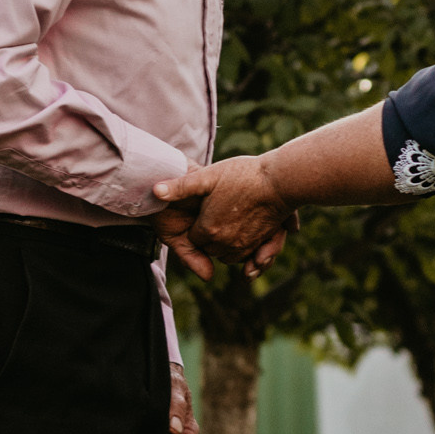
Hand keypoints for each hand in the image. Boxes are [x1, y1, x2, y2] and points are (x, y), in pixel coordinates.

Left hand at [152, 156, 296, 280]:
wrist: (279, 181)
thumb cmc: (243, 174)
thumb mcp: (208, 176)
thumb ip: (180, 186)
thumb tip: (155, 191)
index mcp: (208, 229)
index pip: (194, 238)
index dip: (197, 224)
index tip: (203, 209)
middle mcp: (225, 243)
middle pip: (209, 249)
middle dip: (209, 237)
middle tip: (216, 214)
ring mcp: (244, 246)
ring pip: (227, 256)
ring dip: (225, 246)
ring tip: (230, 223)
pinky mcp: (261, 246)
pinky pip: (246, 259)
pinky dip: (243, 252)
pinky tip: (243, 234)